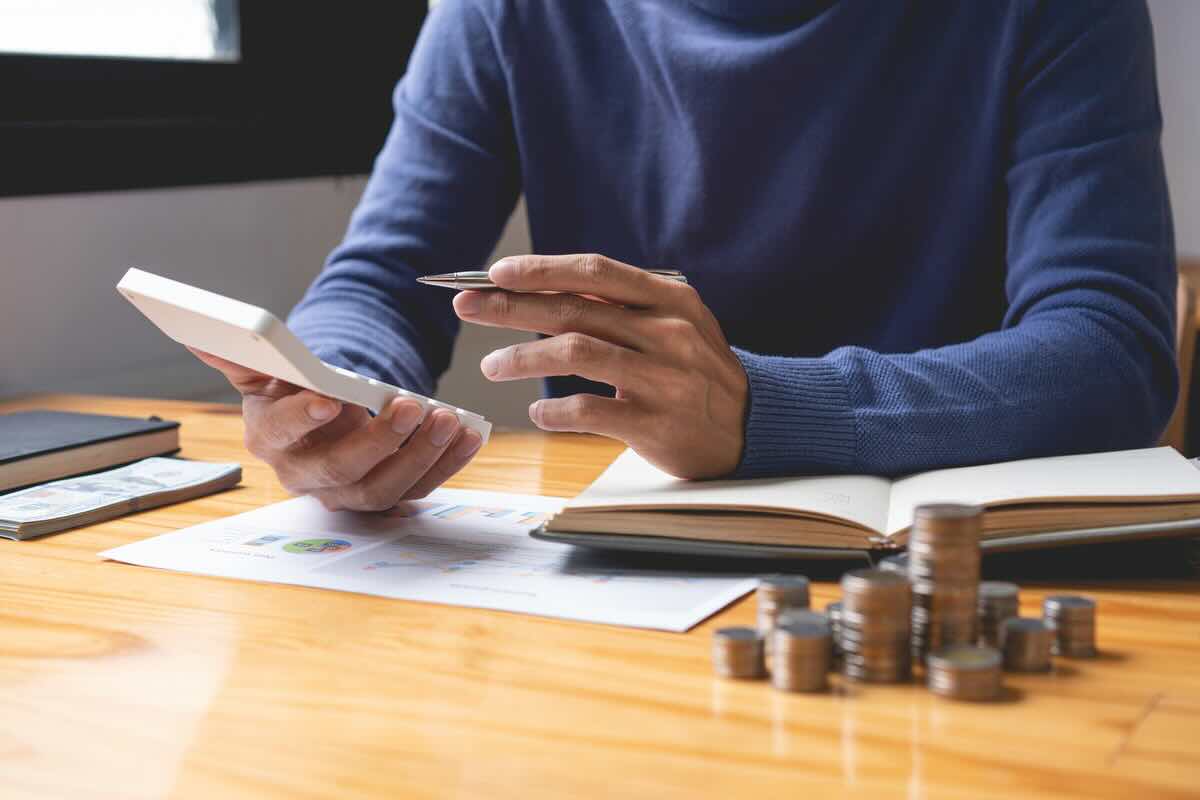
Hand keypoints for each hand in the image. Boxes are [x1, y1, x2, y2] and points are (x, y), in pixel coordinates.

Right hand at [189, 348, 482, 509]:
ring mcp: (347, 492)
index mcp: (270, 439)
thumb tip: (203, 336)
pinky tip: (470, 436)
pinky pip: (419, 488)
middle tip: (409, 405)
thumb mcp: (267, 370)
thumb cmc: (292, 391)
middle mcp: (305, 475)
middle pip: (340, 470)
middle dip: (378, 440)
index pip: (281, 433)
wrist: (321, 416)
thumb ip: (243, 355)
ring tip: (449, 420)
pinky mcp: (385, 497)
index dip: (303, 417)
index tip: (329, 398)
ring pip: (384, 488)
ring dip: (420, 456)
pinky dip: (448, 463)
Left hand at [452, 254, 747, 478]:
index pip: (596, 273)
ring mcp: (664, 379)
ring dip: (522, 357)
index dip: (541, 269)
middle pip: (574, 310)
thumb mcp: (673, 326)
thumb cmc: (696, 372)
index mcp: (670, 300)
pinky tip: (537, 414)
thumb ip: (620, 308)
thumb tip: (542, 289)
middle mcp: (668, 333)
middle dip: (511, 306)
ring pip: (575, 354)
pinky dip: (553, 411)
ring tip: (491, 365)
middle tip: (468, 307)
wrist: (754, 427)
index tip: (495, 273)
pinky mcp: (657, 425)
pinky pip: (589, 410)